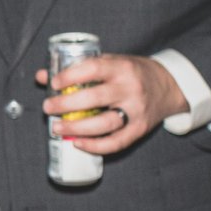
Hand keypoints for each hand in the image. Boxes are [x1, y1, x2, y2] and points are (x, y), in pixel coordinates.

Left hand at [34, 54, 183, 156]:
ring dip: (77, 128)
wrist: (168, 86)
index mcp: (122, 68)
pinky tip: (77, 143)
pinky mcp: (139, 129)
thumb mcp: (110, 63)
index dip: (71, 76)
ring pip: (104, 124)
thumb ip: (79, 69)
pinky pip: (116, 143)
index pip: (94, 69)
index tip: (54, 83)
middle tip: (47, 108)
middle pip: (95, 98)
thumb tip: (42, 76)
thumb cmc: (132, 73)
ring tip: (57, 128)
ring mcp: (136, 111)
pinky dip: (95, 146)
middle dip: (66, 105)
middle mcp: (130, 89)